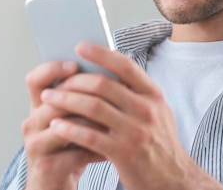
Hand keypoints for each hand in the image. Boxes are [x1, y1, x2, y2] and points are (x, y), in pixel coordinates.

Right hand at [21, 60, 105, 189]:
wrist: (55, 183)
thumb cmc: (69, 147)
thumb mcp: (72, 119)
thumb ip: (82, 98)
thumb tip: (112, 74)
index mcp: (39, 106)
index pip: (36, 79)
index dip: (51, 69)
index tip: (74, 65)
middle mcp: (32, 122)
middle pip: (52, 101)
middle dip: (82, 96)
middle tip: (108, 93)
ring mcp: (36, 145)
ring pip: (64, 126)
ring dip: (91, 124)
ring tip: (113, 121)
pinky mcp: (46, 167)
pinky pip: (74, 154)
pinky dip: (95, 150)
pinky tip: (109, 150)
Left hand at [40, 42, 222, 189]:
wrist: (174, 180)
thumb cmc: (158, 144)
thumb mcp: (156, 112)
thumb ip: (134, 93)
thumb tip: (102, 70)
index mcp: (153, 95)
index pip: (125, 66)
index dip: (101, 53)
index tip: (79, 47)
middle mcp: (147, 110)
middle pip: (103, 85)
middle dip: (74, 81)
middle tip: (56, 83)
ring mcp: (136, 132)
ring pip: (93, 107)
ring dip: (66, 101)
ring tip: (49, 99)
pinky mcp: (125, 154)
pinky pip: (90, 136)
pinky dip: (70, 129)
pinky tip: (57, 126)